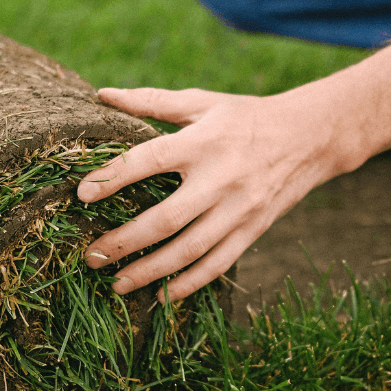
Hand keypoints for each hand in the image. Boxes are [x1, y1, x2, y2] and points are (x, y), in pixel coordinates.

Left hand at [77, 87, 348, 302]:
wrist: (309, 137)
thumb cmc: (245, 117)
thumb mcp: (202, 102)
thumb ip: (151, 101)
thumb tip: (102, 94)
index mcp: (201, 142)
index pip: (147, 161)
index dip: (112, 178)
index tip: (81, 196)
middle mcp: (219, 178)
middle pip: (164, 219)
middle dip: (123, 241)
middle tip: (91, 255)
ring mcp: (238, 210)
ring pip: (188, 251)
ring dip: (149, 271)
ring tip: (117, 283)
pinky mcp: (252, 230)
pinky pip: (217, 264)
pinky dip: (188, 284)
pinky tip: (161, 296)